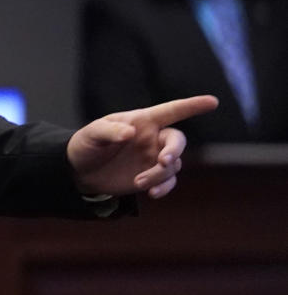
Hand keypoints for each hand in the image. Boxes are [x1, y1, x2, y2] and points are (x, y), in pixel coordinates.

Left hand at [66, 95, 217, 198]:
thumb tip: (130, 133)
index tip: (212, 102)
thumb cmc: (87, 145)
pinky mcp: (152, 176)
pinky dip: (164, 187)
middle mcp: (153, 138)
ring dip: (160, 175)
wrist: (81, 171)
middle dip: (174, 150)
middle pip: (177, 140)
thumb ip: (110, 131)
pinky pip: (168, 181)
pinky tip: (152, 193)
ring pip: (172, 165)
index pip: (171, 111)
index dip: (191, 106)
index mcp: (142, 121)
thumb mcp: (92, 134)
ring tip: (139, 182)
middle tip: (163, 161)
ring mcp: (154, 157)